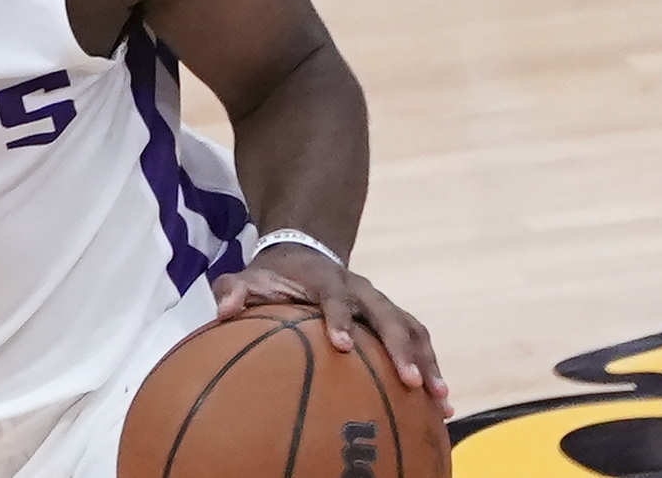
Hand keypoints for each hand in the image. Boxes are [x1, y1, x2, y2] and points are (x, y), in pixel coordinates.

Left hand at [211, 244, 453, 417]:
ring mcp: (378, 302)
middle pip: (386, 314)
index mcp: (326, 279)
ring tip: (439, 399)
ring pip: (410, 327)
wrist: (302, 253)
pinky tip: (439, 407)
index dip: (339, 318)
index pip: (335, 297)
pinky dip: (431, 368)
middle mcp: (360, 289)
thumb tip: (222, 311)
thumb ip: (233, 291)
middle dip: (400, 347)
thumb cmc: (272, 277)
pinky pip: (416, 340)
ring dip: (427, 361)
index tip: (341, 345)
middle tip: (410, 381)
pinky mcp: (390, 316)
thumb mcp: (247, 278)